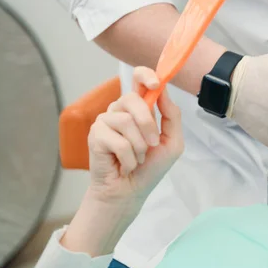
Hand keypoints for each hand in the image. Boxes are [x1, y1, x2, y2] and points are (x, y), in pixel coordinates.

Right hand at [88, 66, 183, 203]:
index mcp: (140, 108)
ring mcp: (106, 121)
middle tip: (152, 144)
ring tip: (137, 158)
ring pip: (126, 121)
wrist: (130, 192)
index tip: (155, 83)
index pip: (138, 79)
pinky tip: (124, 164)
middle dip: (147, 123)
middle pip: (132, 98)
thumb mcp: (172, 142)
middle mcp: (121, 110)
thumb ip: (171, 116)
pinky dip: (128, 158)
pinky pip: (117, 141)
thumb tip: (163, 90)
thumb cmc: (150, 168)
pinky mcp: (95, 135)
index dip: (145, 75)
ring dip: (139, 146)